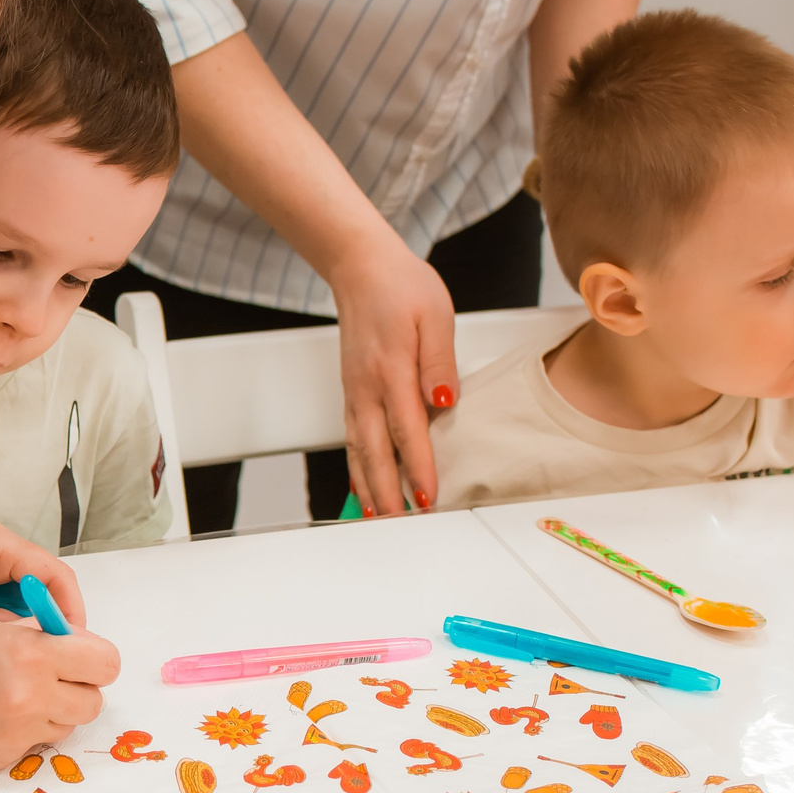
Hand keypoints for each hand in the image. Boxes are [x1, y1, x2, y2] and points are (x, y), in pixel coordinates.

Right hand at [0, 620, 121, 769]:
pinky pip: (35, 745)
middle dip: (77, 688)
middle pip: (94, 701)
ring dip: (52, 712)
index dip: (95, 659)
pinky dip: (23, 732)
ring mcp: (17, 733)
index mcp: (30, 653)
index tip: (81, 657)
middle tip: (50, 678)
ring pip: (67, 725)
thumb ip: (34, 639)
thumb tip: (71, 645)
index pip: (105, 661)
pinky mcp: (2, 759)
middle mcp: (30, 695)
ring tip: (14, 696)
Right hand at [325, 231, 456, 518]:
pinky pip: (351, 439)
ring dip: (368, 487)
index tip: (427, 496)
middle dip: (387, 490)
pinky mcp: (351, 393)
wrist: (361, 269)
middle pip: (375, 450)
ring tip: (378, 518)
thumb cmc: (401, 288)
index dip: (416, 466)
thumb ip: (439, 360)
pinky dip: (356, 468)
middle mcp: (366, 387)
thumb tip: (442, 401)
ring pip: (358, 449)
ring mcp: (354, 393)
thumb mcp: (434, 314)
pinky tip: (364, 488)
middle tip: (400, 523)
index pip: (406, 429)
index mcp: (391, 369)